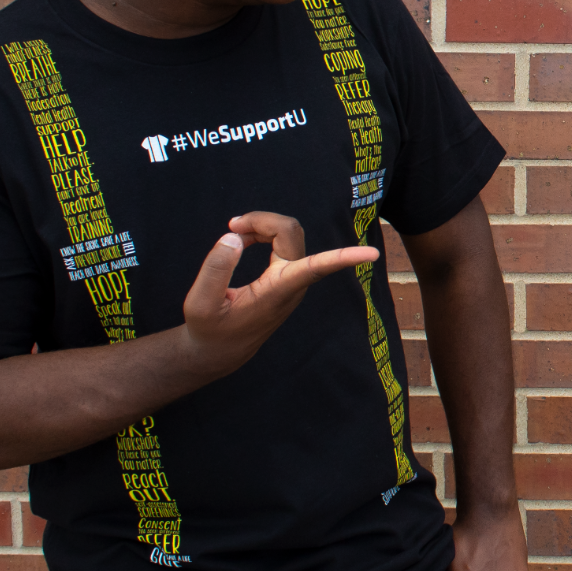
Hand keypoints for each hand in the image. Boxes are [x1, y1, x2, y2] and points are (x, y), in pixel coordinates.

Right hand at [179, 212, 377, 377]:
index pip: (316, 268)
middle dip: (264, 220)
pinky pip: (284, 242)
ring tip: (233, 231)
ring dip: (262, 226)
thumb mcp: (200, 303)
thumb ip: (216, 269)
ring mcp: (292, 280)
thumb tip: (235, 236)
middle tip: (232, 225)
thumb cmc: (209, 329)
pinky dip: (263, 233)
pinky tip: (242, 239)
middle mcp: (292, 285)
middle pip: (291, 232)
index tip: (372, 254)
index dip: (343, 258)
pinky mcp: (288, 277)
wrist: (217, 350)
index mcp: (277, 292)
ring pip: (288, 234)